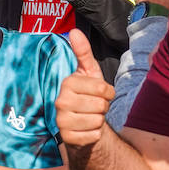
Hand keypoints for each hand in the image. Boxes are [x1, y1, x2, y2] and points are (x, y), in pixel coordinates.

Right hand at [55, 30, 115, 147]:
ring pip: (98, 121)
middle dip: (103, 107)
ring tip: (91, 117)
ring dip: (99, 121)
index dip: (108, 93)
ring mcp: (62, 121)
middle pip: (100, 105)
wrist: (80, 124)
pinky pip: (94, 136)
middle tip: (95, 106)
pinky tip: (87, 130)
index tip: (101, 93)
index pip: (102, 89)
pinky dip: (95, 134)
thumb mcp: (88, 72)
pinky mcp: (67, 138)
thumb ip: (83, 52)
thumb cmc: (87, 96)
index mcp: (67, 83)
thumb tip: (74, 31)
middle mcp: (61, 101)